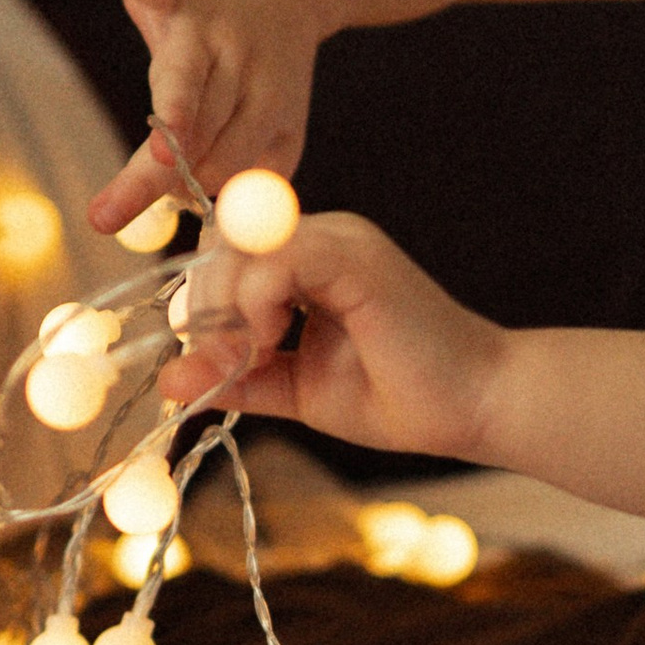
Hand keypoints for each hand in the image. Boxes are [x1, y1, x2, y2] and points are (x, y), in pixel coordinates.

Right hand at [88, 0, 326, 234]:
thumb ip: (246, 174)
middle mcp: (240, 64)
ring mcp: (207, 22)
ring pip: (184, 69)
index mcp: (266, 104)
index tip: (174, 191)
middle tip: (164, 185)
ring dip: (176, 100)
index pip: (228, 155)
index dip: (201, 178)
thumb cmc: (268, 68)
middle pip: (205, 123)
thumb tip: (194, 216)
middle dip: (180, 159)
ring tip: (165, 135)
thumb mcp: (279, 126)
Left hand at [158, 210, 506, 465]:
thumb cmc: (399, 397)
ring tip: (251, 359)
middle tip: (223, 364)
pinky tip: (271, 345)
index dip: (201, 300)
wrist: (474, 407)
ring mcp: (340, 239)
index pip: (224, 250)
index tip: (213, 361)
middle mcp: (322, 236)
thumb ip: (237, 379)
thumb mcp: (296, 388)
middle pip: (219, 239)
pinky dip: (253, 306)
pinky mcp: (353, 256)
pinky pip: (272, 260)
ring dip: (223, 310)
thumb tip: (170, 381)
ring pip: (237, 245)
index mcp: (309, 259)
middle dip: (201, 306)